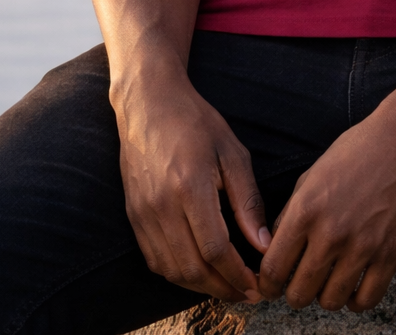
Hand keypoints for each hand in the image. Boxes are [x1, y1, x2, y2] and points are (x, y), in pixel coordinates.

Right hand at [112, 57, 269, 302]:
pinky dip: (178, 273)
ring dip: (201, 286)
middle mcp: (162, 205)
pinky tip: (198, 271)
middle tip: (247, 292)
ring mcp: (142, 213)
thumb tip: (262, 243)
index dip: (237, 274)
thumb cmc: (195, 121)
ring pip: (172, 270)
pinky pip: (154, 259)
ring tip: (227, 285)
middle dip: (223, 287)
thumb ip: (248, 200)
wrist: (148, 102)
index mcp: (190, 186)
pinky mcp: (133, 215)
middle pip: (192, 268)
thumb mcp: (231, 152)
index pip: (215, 249)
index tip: (257, 284)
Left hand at [258, 101, 395, 311]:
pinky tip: (354, 287)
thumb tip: (275, 247)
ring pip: (330, 302)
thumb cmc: (357, 150)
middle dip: (295, 294)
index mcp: (305, 210)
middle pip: (299, 293)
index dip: (268, 285)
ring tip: (329, 283)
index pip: (273, 269)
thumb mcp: (312, 174)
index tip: (273, 286)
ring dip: (325, 297)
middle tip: (301, 285)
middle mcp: (330, 233)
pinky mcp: (391, 254)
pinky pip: (367, 300)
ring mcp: (362, 246)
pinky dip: (356, 301)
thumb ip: (291, 213)